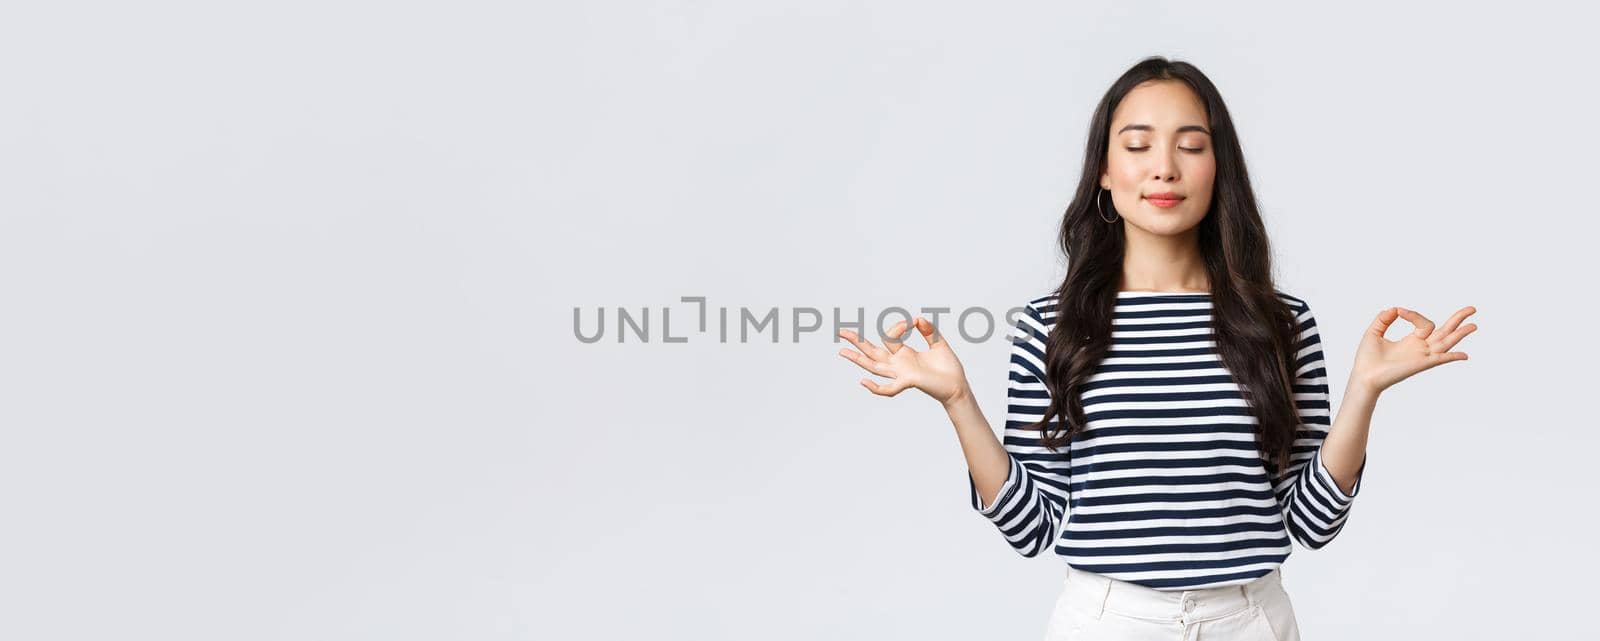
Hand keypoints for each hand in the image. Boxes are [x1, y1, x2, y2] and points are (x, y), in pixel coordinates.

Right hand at [837, 317, 970, 404]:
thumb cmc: (948, 368)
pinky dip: (876, 387)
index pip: (889, 337)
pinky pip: (888, 388)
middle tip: (840, 331)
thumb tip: (918, 318)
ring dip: (857, 359)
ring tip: (842, 351)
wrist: (958, 386)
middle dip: (856, 341)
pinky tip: (863, 381)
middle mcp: (898, 364)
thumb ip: (928, 330)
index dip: (897, 326)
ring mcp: (900, 374)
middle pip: (871, 352)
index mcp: (903, 354)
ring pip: (874, 366)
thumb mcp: (938, 343)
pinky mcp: (908, 382)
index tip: (914, 322)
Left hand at [1351, 305, 1477, 393]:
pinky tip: (1465, 355)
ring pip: (1446, 342)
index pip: (1424, 323)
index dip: (1413, 314)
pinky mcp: (1421, 363)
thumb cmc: (1367, 358)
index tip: (1398, 312)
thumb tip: (1395, 308)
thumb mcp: (1374, 332)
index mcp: (1412, 341)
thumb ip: (1384, 318)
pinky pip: (1440, 359)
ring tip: (1474, 325)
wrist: (1364, 375)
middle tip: (1472, 309)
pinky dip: (1452, 356)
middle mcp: (1421, 348)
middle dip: (1458, 319)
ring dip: (1461, 333)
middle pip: (1445, 331)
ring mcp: (1423, 356)